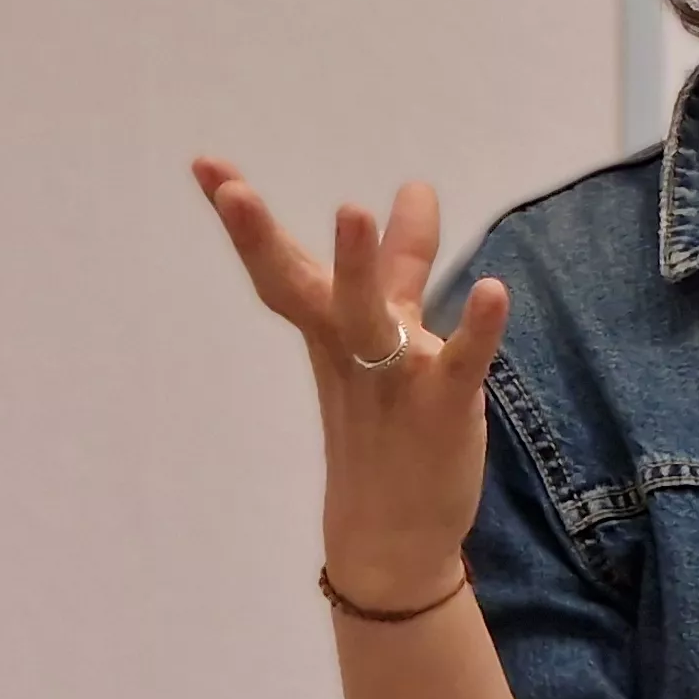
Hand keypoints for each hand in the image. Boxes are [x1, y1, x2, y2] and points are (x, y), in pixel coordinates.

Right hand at [192, 159, 510, 608]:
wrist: (393, 535)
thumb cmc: (389, 425)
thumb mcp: (389, 332)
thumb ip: (403, 263)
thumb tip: (414, 189)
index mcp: (330, 334)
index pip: (282, 269)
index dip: (247, 219)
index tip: (205, 163)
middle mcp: (351, 350)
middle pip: (302, 289)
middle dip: (262, 239)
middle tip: (229, 189)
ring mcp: (394, 376)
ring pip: (370, 316)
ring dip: (360, 266)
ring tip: (351, 208)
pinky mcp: (444, 404)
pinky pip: (462, 361)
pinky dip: (477, 327)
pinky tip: (493, 289)